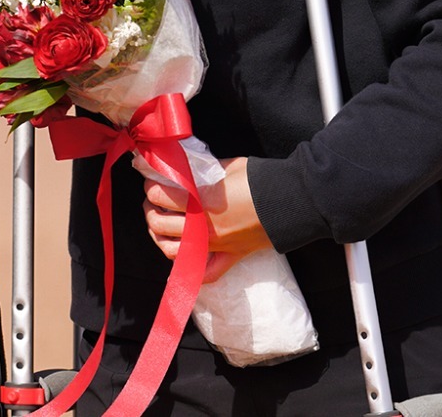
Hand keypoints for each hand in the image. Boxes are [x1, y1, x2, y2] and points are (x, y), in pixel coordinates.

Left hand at [143, 156, 272, 282]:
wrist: (292, 198)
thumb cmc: (259, 179)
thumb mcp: (222, 167)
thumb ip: (197, 172)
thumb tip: (180, 169)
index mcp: (200, 202)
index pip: (159, 196)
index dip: (151, 186)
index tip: (152, 182)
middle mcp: (203, 227)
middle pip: (158, 223)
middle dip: (150, 210)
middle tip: (152, 201)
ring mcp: (216, 245)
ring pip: (171, 250)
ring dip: (159, 237)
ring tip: (160, 224)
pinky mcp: (231, 256)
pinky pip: (206, 274)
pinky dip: (189, 271)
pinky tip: (182, 258)